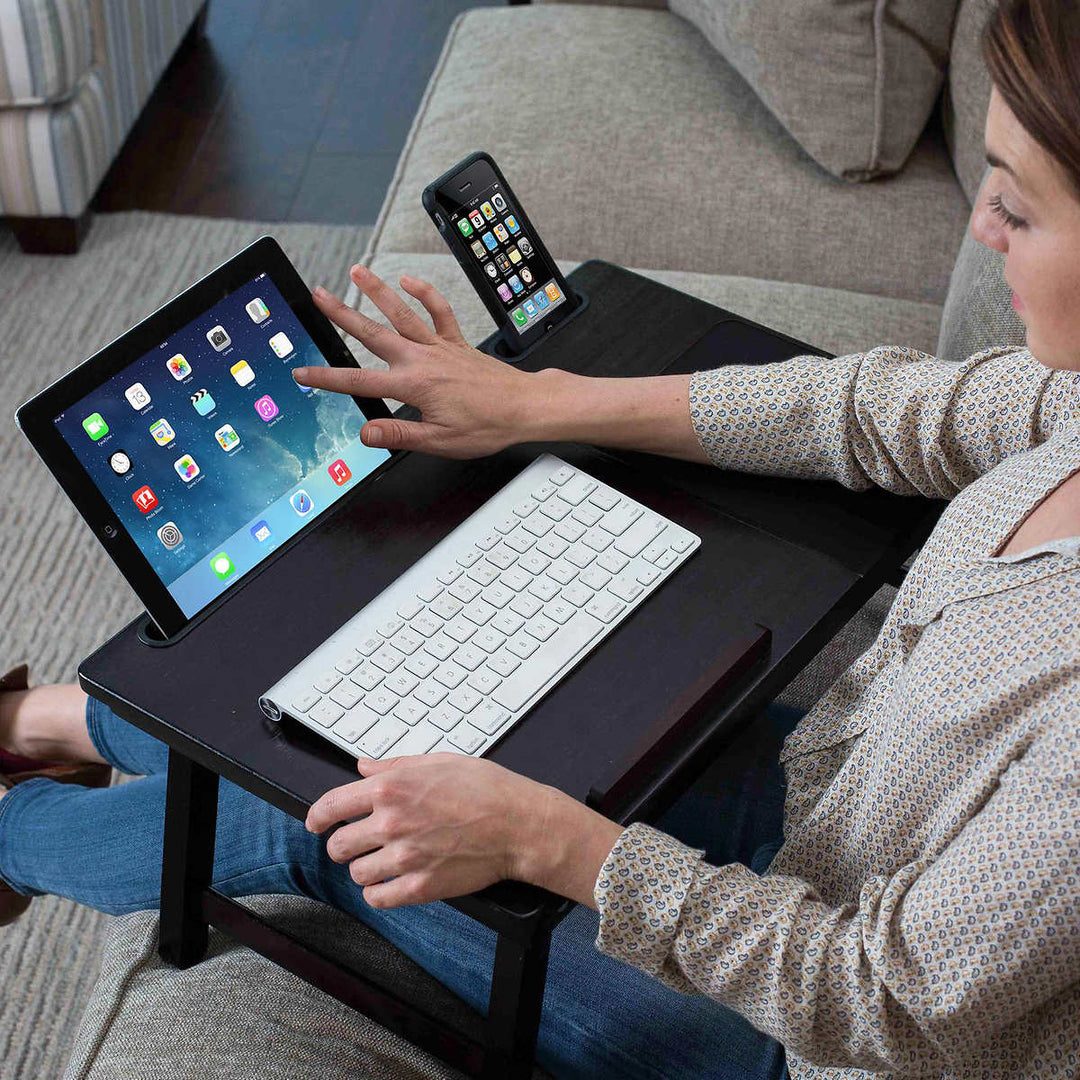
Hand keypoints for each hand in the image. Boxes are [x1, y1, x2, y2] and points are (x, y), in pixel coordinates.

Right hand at [294, 265, 545, 457]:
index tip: (304, 374)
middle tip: (318, 296)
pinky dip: (425, 293)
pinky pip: (439, 311)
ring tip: (357, 271)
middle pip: (374, 333)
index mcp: (414, 386)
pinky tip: (408, 280)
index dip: (328, 379)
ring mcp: (440, 347)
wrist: (524, 407)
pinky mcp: (457, 342)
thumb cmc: (488, 425)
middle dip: (342, 315)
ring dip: (378, 291)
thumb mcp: (440, 442)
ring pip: (402, 313)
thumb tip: (366, 433)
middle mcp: (423, 360)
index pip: (360, 382)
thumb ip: (400, 434)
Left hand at [305, 752, 556, 907]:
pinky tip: (390, 883)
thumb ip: (395, 765)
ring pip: (357, 873)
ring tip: (382, 862)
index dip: (317, 817)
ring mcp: (405, 857)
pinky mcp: (420, 886)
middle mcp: (391, 822)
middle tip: (356, 844)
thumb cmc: (487, 788)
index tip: (316, 822)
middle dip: (343, 844)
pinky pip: (378, 898)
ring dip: (364, 868)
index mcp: (392, 788)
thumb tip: (364, 766)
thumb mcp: (439, 761)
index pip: (331, 806)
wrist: (519, 824)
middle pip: (338, 845)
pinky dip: (379, 893)